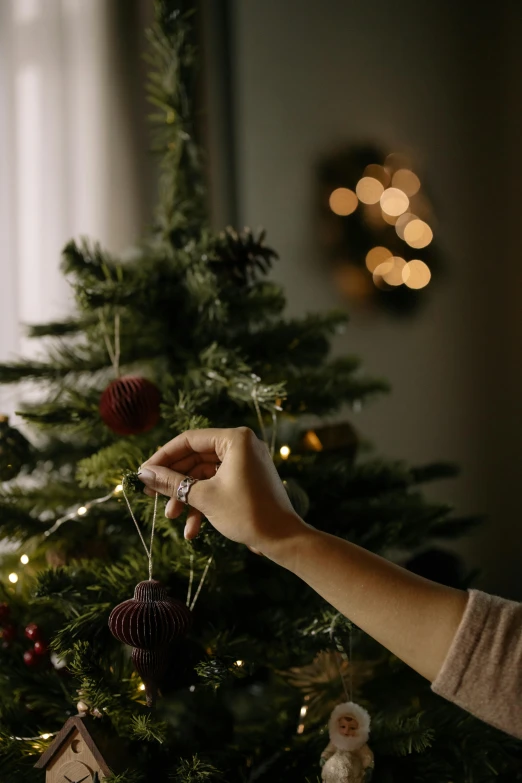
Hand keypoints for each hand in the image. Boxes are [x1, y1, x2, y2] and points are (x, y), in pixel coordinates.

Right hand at [138, 427, 306, 555]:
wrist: (283, 538)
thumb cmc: (246, 513)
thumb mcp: (203, 497)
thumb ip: (171, 483)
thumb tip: (143, 473)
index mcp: (234, 439)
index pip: (188, 440)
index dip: (162, 457)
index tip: (143, 474)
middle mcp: (241, 445)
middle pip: (195, 458)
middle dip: (174, 482)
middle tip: (151, 496)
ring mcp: (245, 462)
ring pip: (204, 475)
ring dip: (187, 497)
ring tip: (172, 518)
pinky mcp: (246, 479)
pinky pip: (217, 484)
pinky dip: (203, 503)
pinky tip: (192, 530)